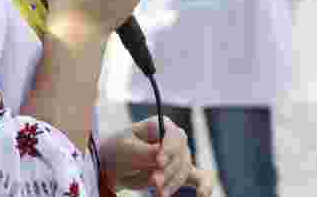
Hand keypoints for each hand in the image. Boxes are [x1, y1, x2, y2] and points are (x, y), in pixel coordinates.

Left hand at [99, 116, 214, 196]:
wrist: (113, 167)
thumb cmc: (117, 151)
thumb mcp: (125, 149)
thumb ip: (143, 152)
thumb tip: (160, 152)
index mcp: (161, 126)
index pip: (173, 135)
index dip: (168, 149)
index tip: (158, 162)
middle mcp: (173, 139)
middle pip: (180, 155)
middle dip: (167, 171)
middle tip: (153, 183)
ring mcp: (178, 156)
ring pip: (185, 170)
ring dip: (173, 183)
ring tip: (158, 194)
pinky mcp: (179, 172)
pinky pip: (198, 178)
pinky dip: (203, 186)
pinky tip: (203, 195)